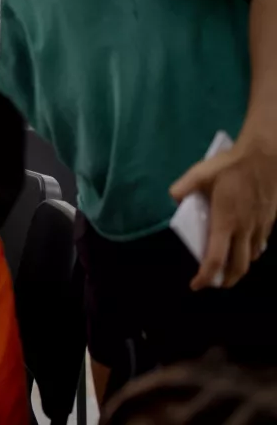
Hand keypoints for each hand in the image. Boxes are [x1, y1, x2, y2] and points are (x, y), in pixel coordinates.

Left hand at [171, 138, 276, 289]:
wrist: (264, 156)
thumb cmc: (230, 166)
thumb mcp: (199, 174)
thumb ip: (182, 188)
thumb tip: (174, 199)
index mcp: (225, 222)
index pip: (215, 259)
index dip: (205, 277)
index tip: (196, 285)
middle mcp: (244, 229)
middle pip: (238, 267)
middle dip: (226, 281)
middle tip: (214, 283)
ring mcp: (260, 225)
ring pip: (252, 257)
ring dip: (240, 267)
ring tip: (228, 267)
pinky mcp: (270, 219)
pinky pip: (261, 243)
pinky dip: (252, 252)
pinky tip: (245, 247)